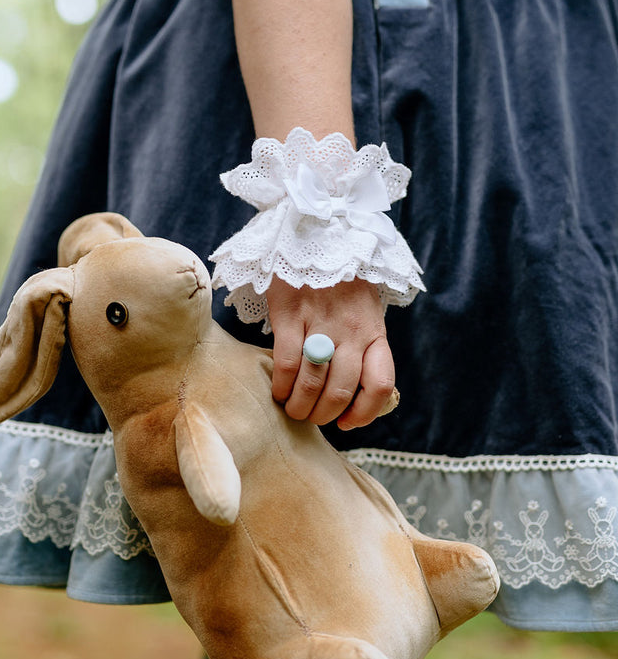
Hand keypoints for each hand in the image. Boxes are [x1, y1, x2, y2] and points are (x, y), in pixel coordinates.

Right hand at [265, 276, 394, 429]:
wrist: (316, 236)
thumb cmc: (340, 282)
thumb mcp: (365, 312)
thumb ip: (363, 345)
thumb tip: (352, 391)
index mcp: (374, 332)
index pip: (380, 384)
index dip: (365, 413)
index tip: (347, 423)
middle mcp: (352, 331)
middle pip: (341, 391)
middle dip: (323, 415)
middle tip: (310, 416)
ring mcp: (321, 322)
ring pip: (313, 383)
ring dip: (300, 406)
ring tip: (292, 409)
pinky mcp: (291, 314)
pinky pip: (287, 363)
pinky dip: (282, 385)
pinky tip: (278, 390)